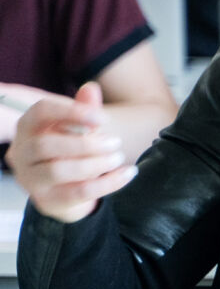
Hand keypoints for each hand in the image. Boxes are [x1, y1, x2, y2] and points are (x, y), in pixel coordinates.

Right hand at [9, 84, 132, 221]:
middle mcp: (21, 152)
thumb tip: (91, 88)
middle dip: (85, 143)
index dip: (72, 112)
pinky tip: (128, 173)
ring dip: (95, 163)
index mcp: (27, 126)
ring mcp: (30, 179)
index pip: (41, 111)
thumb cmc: (72, 149)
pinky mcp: (47, 200)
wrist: (69, 188)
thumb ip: (85, 109)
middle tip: (116, 142)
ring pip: (58, 171)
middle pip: (45, 145)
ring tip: (118, 157)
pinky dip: (108, 183)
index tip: (103, 118)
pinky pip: (78, 192)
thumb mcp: (81, 127)